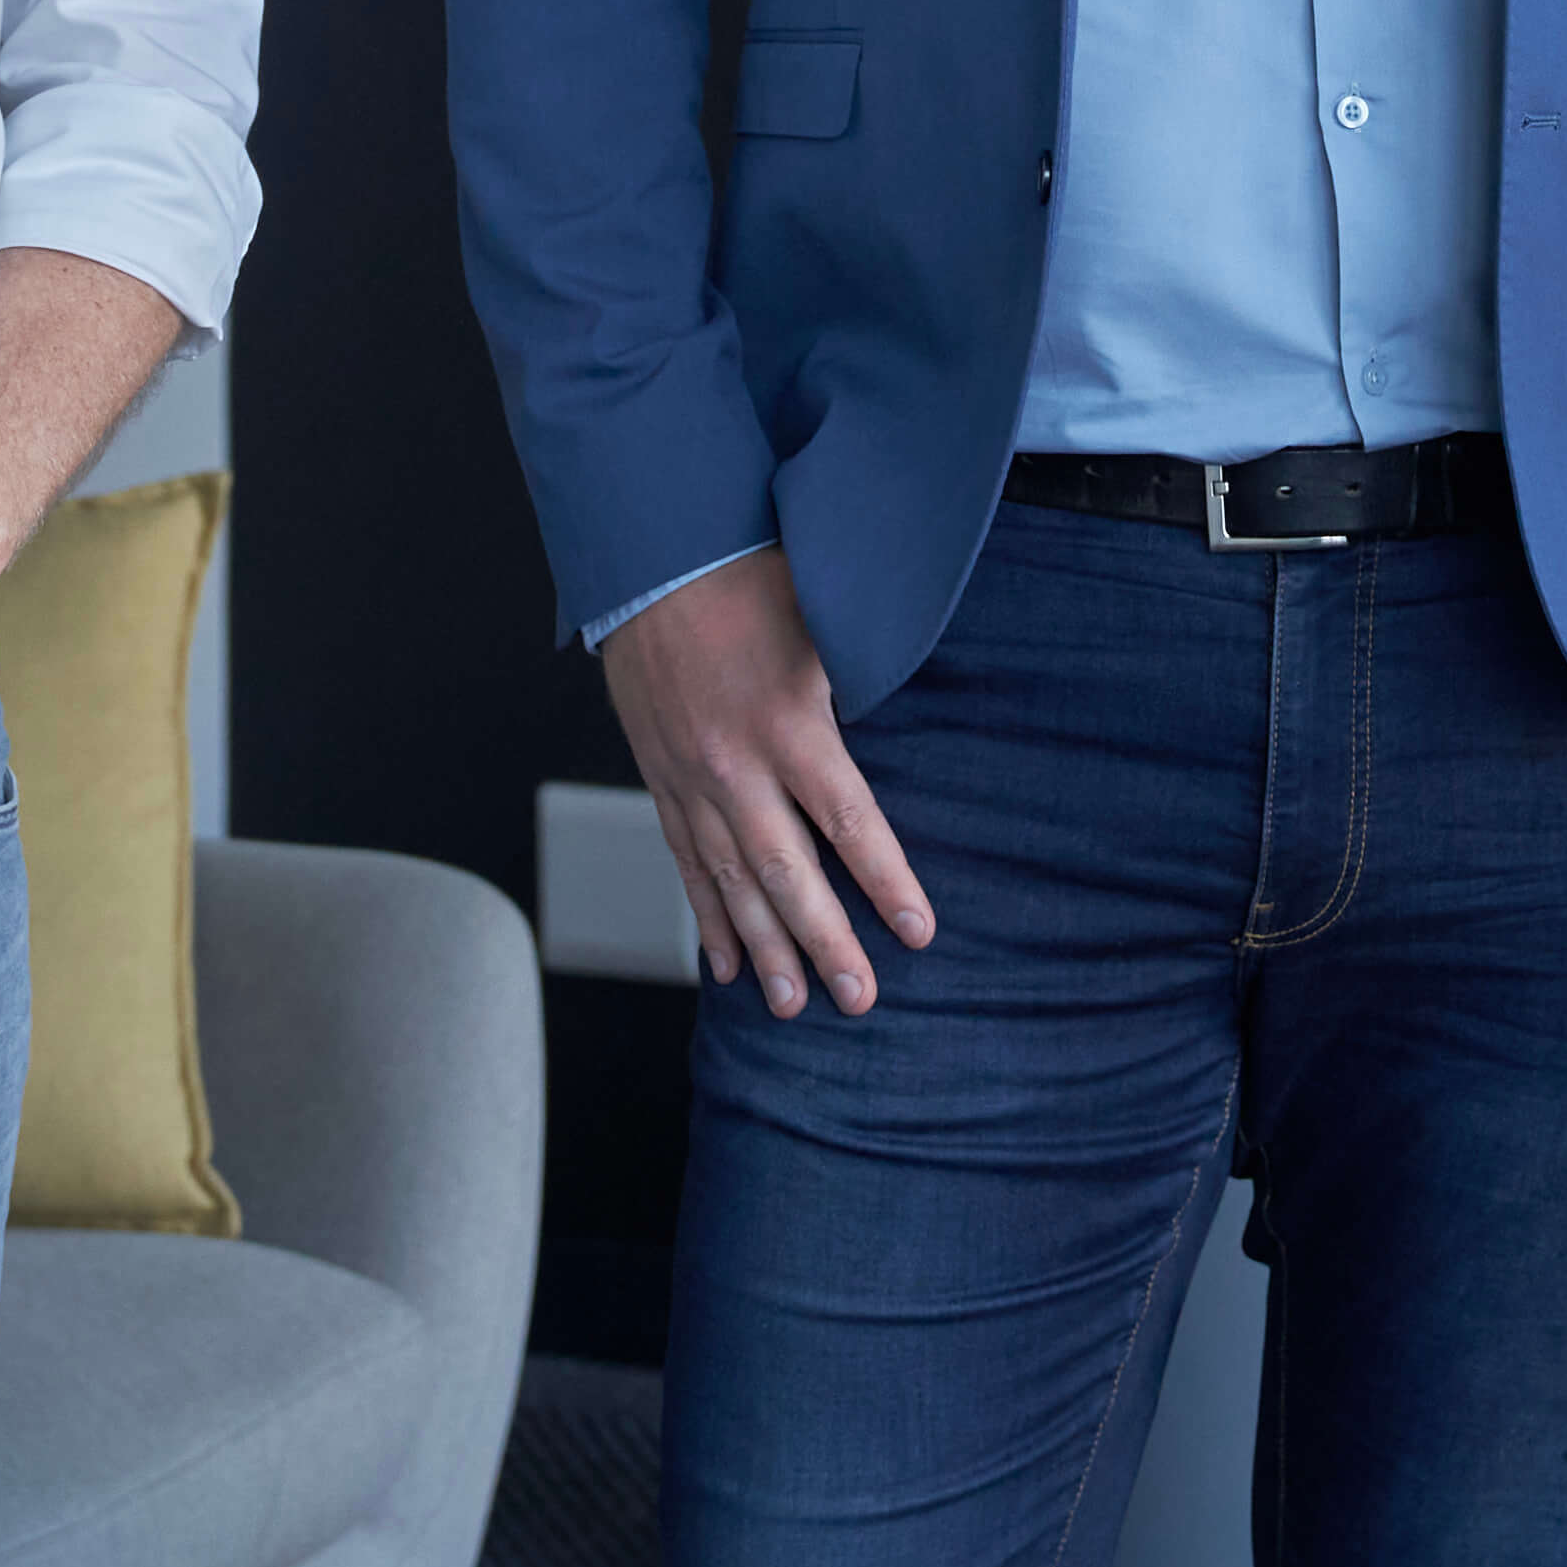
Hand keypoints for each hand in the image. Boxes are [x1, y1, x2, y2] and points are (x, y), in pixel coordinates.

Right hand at [602, 549, 931, 1018]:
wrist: (647, 559)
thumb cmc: (747, 576)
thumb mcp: (822, 616)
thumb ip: (863, 674)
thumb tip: (916, 709)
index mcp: (786, 723)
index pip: (847, 819)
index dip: (886, 880)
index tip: (919, 932)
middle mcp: (734, 764)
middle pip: (787, 872)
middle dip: (826, 941)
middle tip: (859, 1000)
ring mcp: (689, 779)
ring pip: (730, 882)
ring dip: (763, 950)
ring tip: (791, 1006)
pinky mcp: (659, 781)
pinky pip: (685, 862)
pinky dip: (705, 917)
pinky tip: (723, 964)